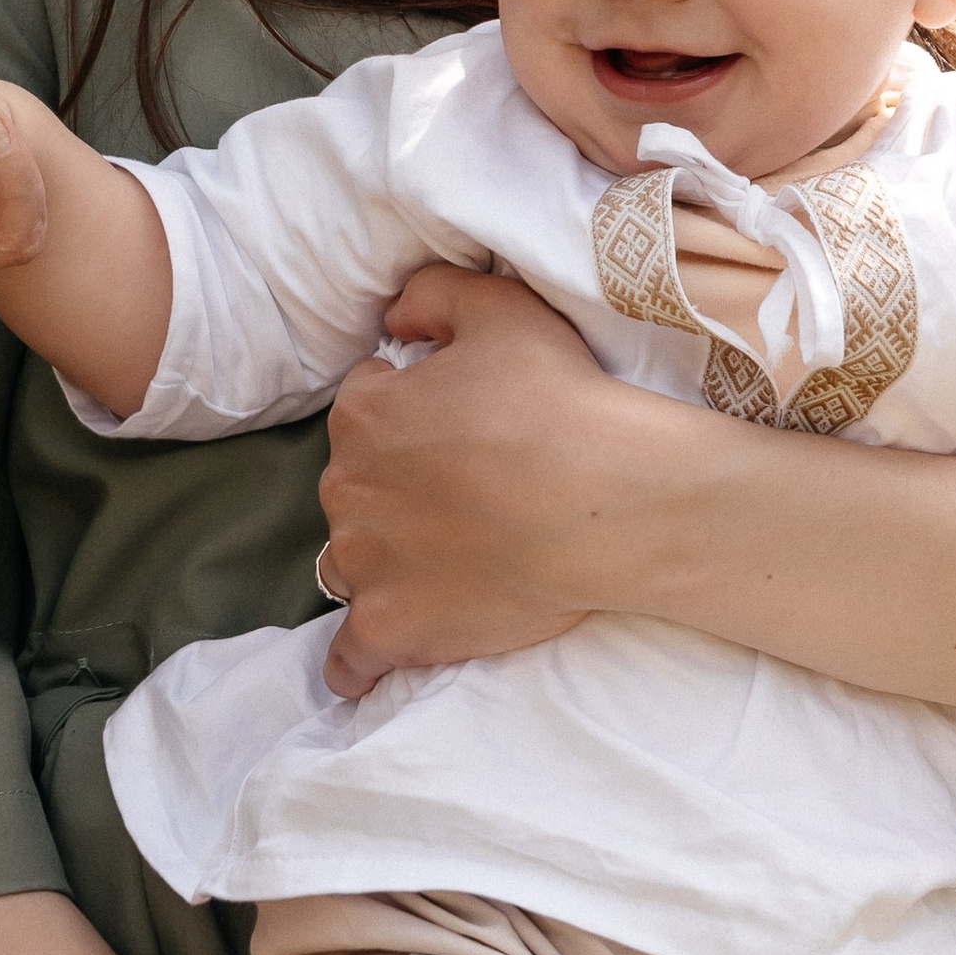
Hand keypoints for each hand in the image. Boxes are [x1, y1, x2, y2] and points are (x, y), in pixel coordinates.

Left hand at [317, 265, 614, 694]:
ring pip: (351, 563)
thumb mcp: (499, 308)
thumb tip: (393, 318)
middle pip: (358, 486)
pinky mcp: (392, 631)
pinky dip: (359, 659)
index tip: (461, 429)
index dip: (414, 413)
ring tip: (443, 561)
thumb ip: (430, 296)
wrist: (609, 501)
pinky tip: (374, 658)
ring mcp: (364, 567)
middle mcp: (346, 490)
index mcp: (363, 416)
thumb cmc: (561, 401)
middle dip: (398, 486)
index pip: (367, 409)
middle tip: (469, 493)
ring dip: (381, 560)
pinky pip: (350, 658)